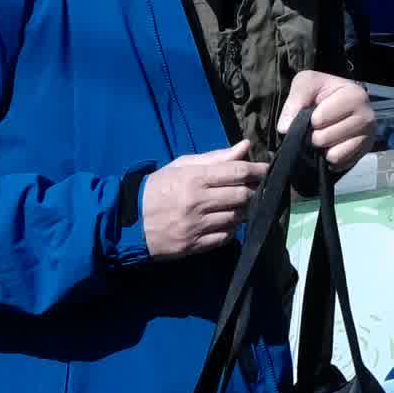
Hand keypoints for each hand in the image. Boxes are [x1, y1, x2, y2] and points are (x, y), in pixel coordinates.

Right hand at [139, 145, 273, 259]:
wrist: (126, 221)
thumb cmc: (157, 188)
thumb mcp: (182, 166)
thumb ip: (215, 158)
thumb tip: (245, 147)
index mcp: (194, 178)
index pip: (237, 172)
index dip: (257, 170)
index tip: (266, 169)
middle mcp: (197, 202)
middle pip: (242, 196)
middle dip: (253, 191)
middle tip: (254, 188)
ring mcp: (195, 226)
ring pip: (236, 217)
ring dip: (243, 210)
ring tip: (238, 205)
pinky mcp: (193, 246)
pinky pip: (224, 237)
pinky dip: (230, 229)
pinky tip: (225, 222)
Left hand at [274, 69, 376, 173]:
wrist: (339, 98)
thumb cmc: (323, 90)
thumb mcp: (307, 83)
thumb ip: (294, 101)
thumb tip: (285, 128)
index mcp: (355, 96)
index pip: (319, 120)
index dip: (310, 119)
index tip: (315, 111)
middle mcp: (367, 117)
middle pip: (324, 139)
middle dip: (314, 135)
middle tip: (319, 126)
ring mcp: (369, 137)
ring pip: (333, 155)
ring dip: (323, 149)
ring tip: (326, 135)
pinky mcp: (365, 152)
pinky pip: (341, 164)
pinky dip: (332, 158)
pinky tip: (333, 144)